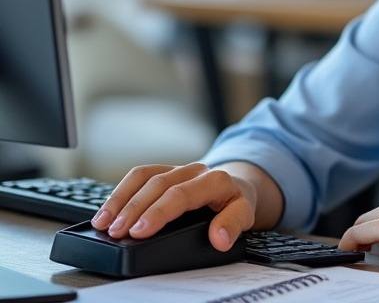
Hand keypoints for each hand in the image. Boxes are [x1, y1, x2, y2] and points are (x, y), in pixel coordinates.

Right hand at [90, 162, 259, 251]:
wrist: (237, 185)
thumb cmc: (235, 201)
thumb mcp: (245, 213)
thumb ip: (234, 224)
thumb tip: (220, 238)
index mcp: (215, 179)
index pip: (181, 194)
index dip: (158, 212)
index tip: (139, 232)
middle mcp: (194, 170)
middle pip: (158, 185)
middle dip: (134, 209)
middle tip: (116, 232)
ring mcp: (176, 169)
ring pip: (143, 177)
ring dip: (121, 200)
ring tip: (104, 223)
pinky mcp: (163, 171)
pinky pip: (138, 176)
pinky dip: (120, 193)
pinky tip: (107, 211)